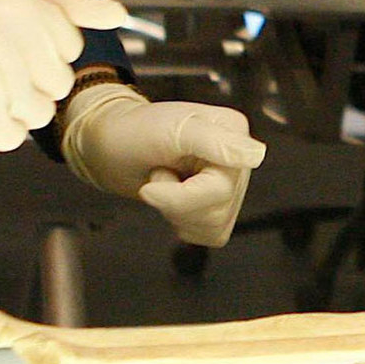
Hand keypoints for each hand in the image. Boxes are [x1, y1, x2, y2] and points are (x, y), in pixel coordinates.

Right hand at [0, 0, 126, 150]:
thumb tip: (118, 15)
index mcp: (20, 1)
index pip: (72, 49)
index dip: (45, 48)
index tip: (10, 36)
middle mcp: (2, 36)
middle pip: (57, 85)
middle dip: (33, 79)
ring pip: (37, 116)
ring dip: (16, 107)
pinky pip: (9, 138)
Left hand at [63, 84, 265, 246]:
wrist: (109, 148)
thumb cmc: (133, 131)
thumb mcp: (171, 129)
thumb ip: (214, 141)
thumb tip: (255, 155)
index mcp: (234, 134)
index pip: (224, 188)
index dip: (183, 195)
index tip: (156, 176)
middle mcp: (237, 159)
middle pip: (219, 210)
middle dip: (176, 202)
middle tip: (159, 173)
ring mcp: (229, 184)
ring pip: (216, 226)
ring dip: (177, 211)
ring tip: (165, 181)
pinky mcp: (215, 205)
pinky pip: (211, 234)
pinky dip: (184, 223)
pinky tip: (172, 199)